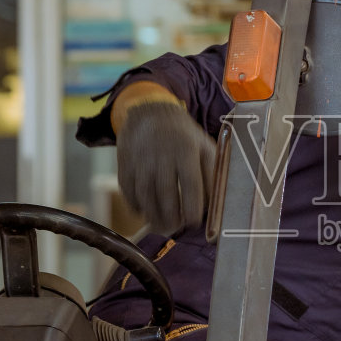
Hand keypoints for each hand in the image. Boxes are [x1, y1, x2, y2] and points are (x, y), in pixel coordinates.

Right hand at [114, 100, 216, 235]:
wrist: (149, 113)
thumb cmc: (183, 136)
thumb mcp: (204, 146)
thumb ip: (212, 173)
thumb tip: (215, 204)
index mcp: (186, 150)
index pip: (191, 185)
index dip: (192, 208)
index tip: (194, 222)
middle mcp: (162, 156)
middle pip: (166, 194)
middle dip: (171, 217)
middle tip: (176, 226)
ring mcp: (140, 161)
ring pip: (145, 196)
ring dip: (153, 216)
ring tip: (162, 225)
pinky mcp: (125, 165)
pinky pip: (128, 192)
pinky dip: (136, 206)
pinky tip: (145, 212)